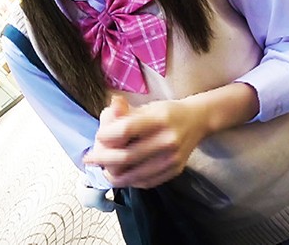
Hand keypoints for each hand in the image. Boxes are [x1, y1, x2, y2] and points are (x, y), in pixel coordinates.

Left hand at [84, 96, 208, 188]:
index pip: (125, 130)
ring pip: (133, 175)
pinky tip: (122, 174)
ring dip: (112, 175)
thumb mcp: (147, 106)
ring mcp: (172, 159)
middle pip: (125, 157)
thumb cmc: (167, 112)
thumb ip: (124, 112)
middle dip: (102, 160)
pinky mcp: (174, 171)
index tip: (97, 137)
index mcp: (159, 119)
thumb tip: (107, 112)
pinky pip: (145, 183)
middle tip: (90, 159)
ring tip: (103, 170)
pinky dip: (129, 181)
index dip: (106, 136)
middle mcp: (167, 140)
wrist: (198, 121)